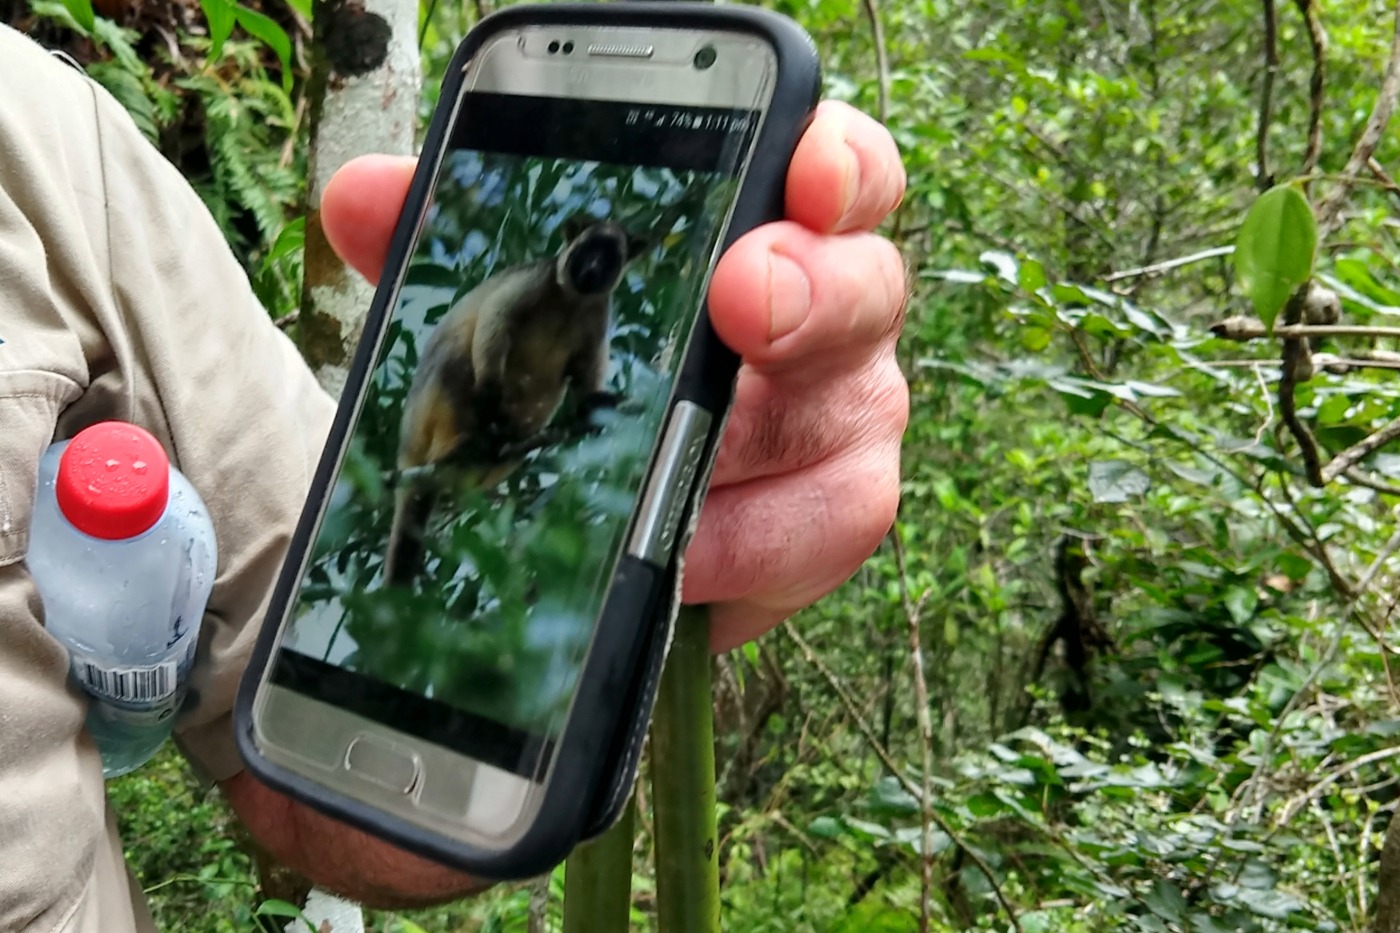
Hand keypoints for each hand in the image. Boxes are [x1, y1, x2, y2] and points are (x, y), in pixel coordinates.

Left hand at [322, 100, 908, 652]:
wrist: (588, 506)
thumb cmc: (556, 373)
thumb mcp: (490, 300)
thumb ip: (437, 239)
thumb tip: (362, 197)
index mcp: (758, 234)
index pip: (832, 174)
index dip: (838, 164)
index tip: (804, 171)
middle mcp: (821, 321)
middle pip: (867, 290)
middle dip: (813, 292)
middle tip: (743, 304)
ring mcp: (833, 424)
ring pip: (850, 429)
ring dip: (762, 452)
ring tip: (677, 484)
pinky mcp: (815, 523)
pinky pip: (813, 538)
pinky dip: (743, 550)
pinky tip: (678, 564)